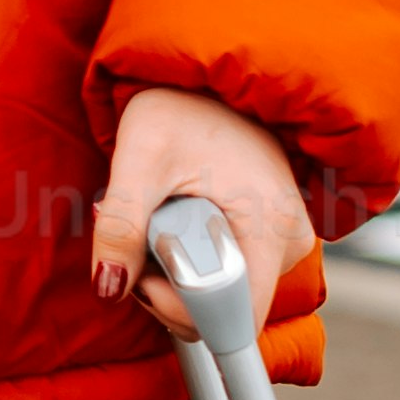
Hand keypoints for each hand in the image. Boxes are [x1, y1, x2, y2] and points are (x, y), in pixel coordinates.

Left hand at [94, 85, 314, 347]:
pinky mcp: (269, 239)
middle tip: (141, 234)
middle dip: (168, 289)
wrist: (208, 82)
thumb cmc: (181, 107)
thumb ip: (121, 223)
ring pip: (220, 295)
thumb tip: (109, 287)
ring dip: (174, 274)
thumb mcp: (141, 156)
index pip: (237, 318)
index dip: (182, 311)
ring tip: (157, 217)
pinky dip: (189, 261)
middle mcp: (290, 243)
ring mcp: (283, 242)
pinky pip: (226, 276)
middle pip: (223, 311)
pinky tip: (174, 221)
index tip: (145, 275)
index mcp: (272, 227)